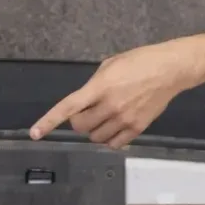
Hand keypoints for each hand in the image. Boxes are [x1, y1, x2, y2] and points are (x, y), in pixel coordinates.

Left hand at [30, 39, 204, 149]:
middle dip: (79, 121)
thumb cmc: (139, 61)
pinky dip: (109, 138)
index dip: (48, 122)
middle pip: (80, 126)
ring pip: (95, 137)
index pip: (68, 108)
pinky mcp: (137, 128)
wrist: (170, 70)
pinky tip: (115, 126)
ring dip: (94, 129)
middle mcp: (109, 106)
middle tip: (88, 111)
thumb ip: (94, 85)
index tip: (34, 133)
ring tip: (105, 116)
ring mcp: (124, 119)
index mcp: (99, 87)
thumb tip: (85, 102)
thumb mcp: (110, 65)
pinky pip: (113, 143)